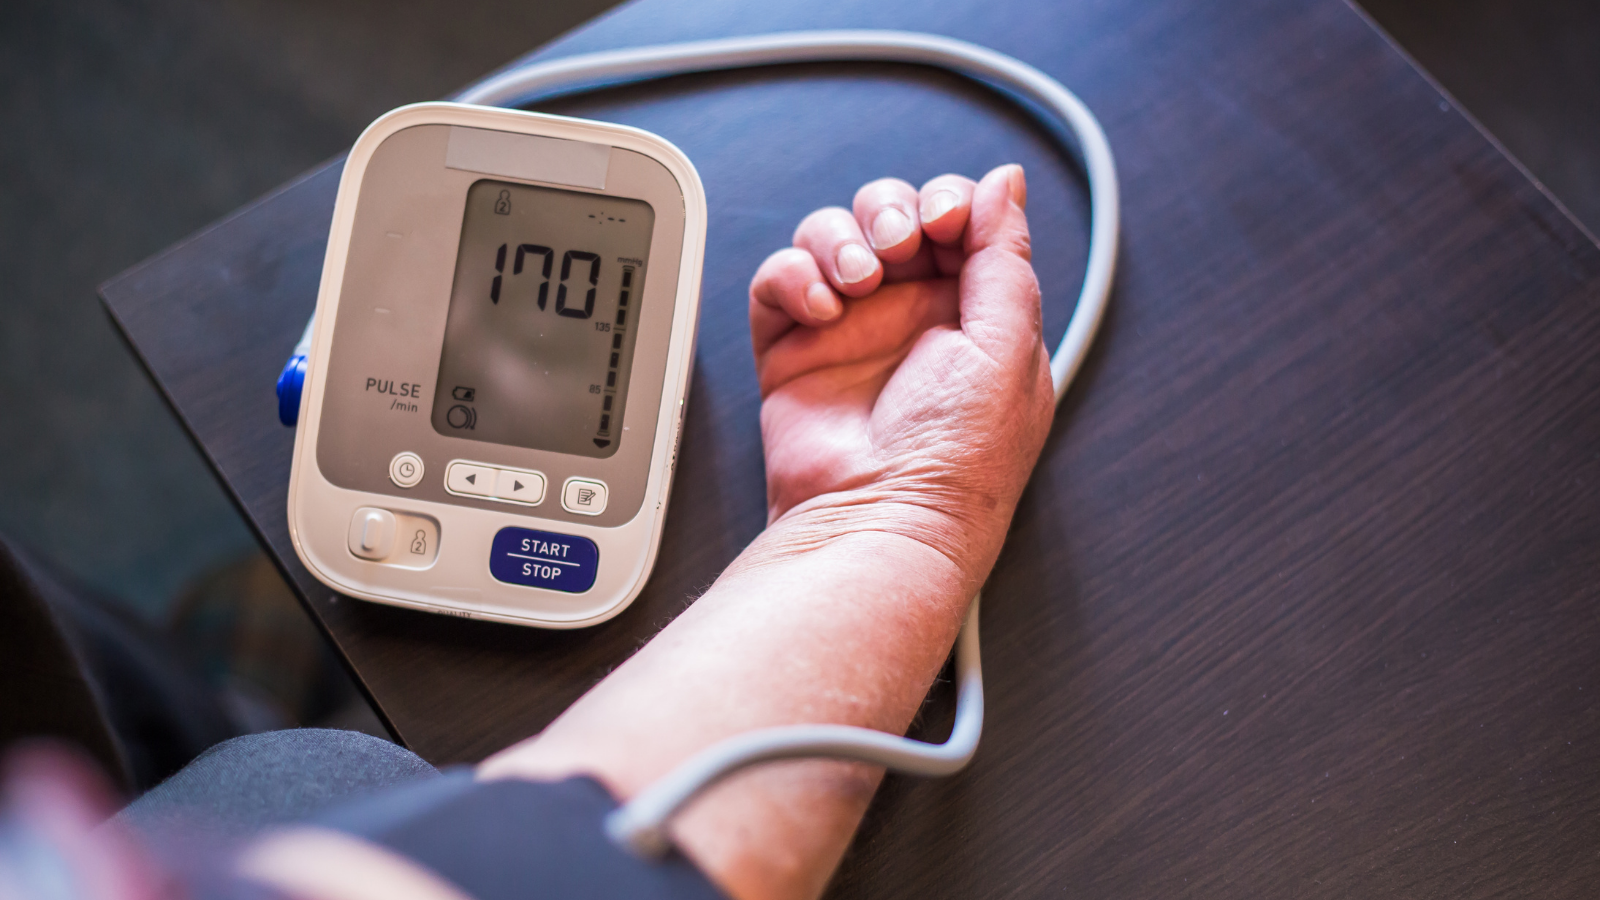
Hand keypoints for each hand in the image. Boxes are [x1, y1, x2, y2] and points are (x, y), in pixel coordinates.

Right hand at [749, 164, 1055, 570]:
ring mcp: (847, 331)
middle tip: (896, 249)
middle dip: (888, 212)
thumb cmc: (958, 458)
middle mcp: (909, 317)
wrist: (881, 519)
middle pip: (886, 212)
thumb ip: (1005, 255)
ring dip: (838, 241)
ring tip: (854, 286)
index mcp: (973, 313)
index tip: (944, 223)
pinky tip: (821, 310)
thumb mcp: (1008, 346)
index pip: (954, 220)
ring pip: (829, 235)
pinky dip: (793, 278)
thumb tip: (1004, 182)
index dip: (944, 203)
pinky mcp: (792, 350)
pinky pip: (778, 281)